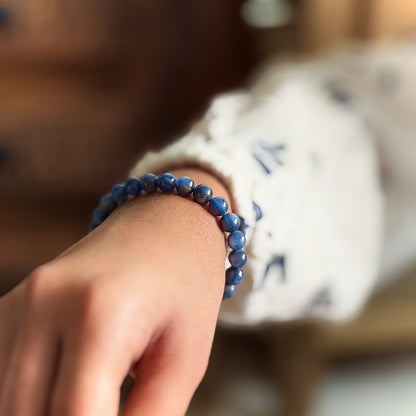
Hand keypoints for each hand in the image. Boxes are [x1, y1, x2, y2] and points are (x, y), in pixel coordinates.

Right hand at [0, 169, 228, 415]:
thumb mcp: (185, 357)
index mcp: (100, 313)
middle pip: (28, 414)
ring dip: (44, 415)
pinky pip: (4, 371)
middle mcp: (46, 302)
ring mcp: (22, 299)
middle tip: (112, 412)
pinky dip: (28, 399)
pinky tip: (64, 394)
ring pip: (8, 399)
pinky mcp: (13, 302)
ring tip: (97, 403)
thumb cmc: (186, 283)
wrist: (165, 223)